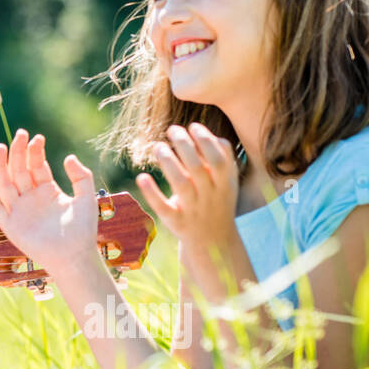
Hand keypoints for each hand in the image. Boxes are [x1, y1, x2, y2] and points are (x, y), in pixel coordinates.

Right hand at [0, 128, 98, 271]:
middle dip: (18, 152)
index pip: (36, 165)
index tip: (37, 138)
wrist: (74, 257)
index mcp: (47, 190)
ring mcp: (19, 210)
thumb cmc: (83, 230)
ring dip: (0, 166)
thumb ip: (81, 177)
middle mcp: (30, 198)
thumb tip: (68, 157)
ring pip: (4, 183)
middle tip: (20, 134)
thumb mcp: (86, 198)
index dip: (35, 151)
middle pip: (18, 170)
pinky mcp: (10, 225)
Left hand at [135, 123, 238, 255]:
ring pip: (181, 184)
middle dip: (185, 145)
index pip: (219, 159)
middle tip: (172, 129)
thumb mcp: (227, 184)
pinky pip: (163, 207)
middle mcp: (210, 197)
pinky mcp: (175, 222)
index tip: (192, 126)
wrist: (214, 243)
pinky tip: (141, 177)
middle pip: (198, 168)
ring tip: (157, 146)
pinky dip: (151, 193)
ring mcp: (193, 210)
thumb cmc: (217, 203)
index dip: (206, 140)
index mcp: (226, 185)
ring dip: (168, 163)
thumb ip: (222, 160)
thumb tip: (208, 133)